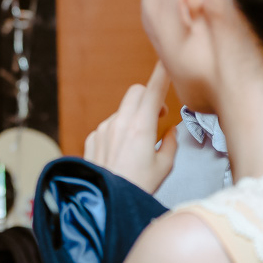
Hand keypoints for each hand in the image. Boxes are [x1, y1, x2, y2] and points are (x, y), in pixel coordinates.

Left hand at [84, 61, 177, 193]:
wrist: (107, 201)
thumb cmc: (137, 186)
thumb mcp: (165, 167)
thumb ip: (170, 143)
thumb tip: (170, 131)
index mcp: (141, 126)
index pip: (154, 89)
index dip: (162, 73)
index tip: (167, 61)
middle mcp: (120, 122)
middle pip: (136, 92)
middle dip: (148, 96)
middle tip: (157, 115)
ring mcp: (103, 128)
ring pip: (122, 110)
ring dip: (133, 116)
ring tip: (138, 143)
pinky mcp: (92, 137)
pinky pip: (109, 125)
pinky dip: (118, 131)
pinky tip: (121, 152)